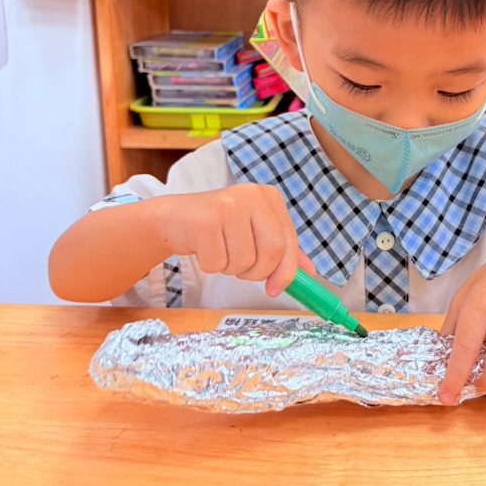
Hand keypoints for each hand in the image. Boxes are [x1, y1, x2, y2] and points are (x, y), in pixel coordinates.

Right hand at [148, 184, 313, 295]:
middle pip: (272, 252)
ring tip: (220, 250)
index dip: (286, 272)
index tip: (276, 290)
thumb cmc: (220, 228)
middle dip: (257, 272)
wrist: (174, 218)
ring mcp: (228, 205)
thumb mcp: (254, 233)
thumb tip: (310, 273)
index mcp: (269, 198)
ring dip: (230, 268)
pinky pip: (218, 263)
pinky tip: (204, 248)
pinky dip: (211, 266)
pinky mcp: (205, 220)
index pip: (288, 242)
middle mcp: (252, 196)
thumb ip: (283, 251)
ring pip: (244, 261)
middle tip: (242, 270)